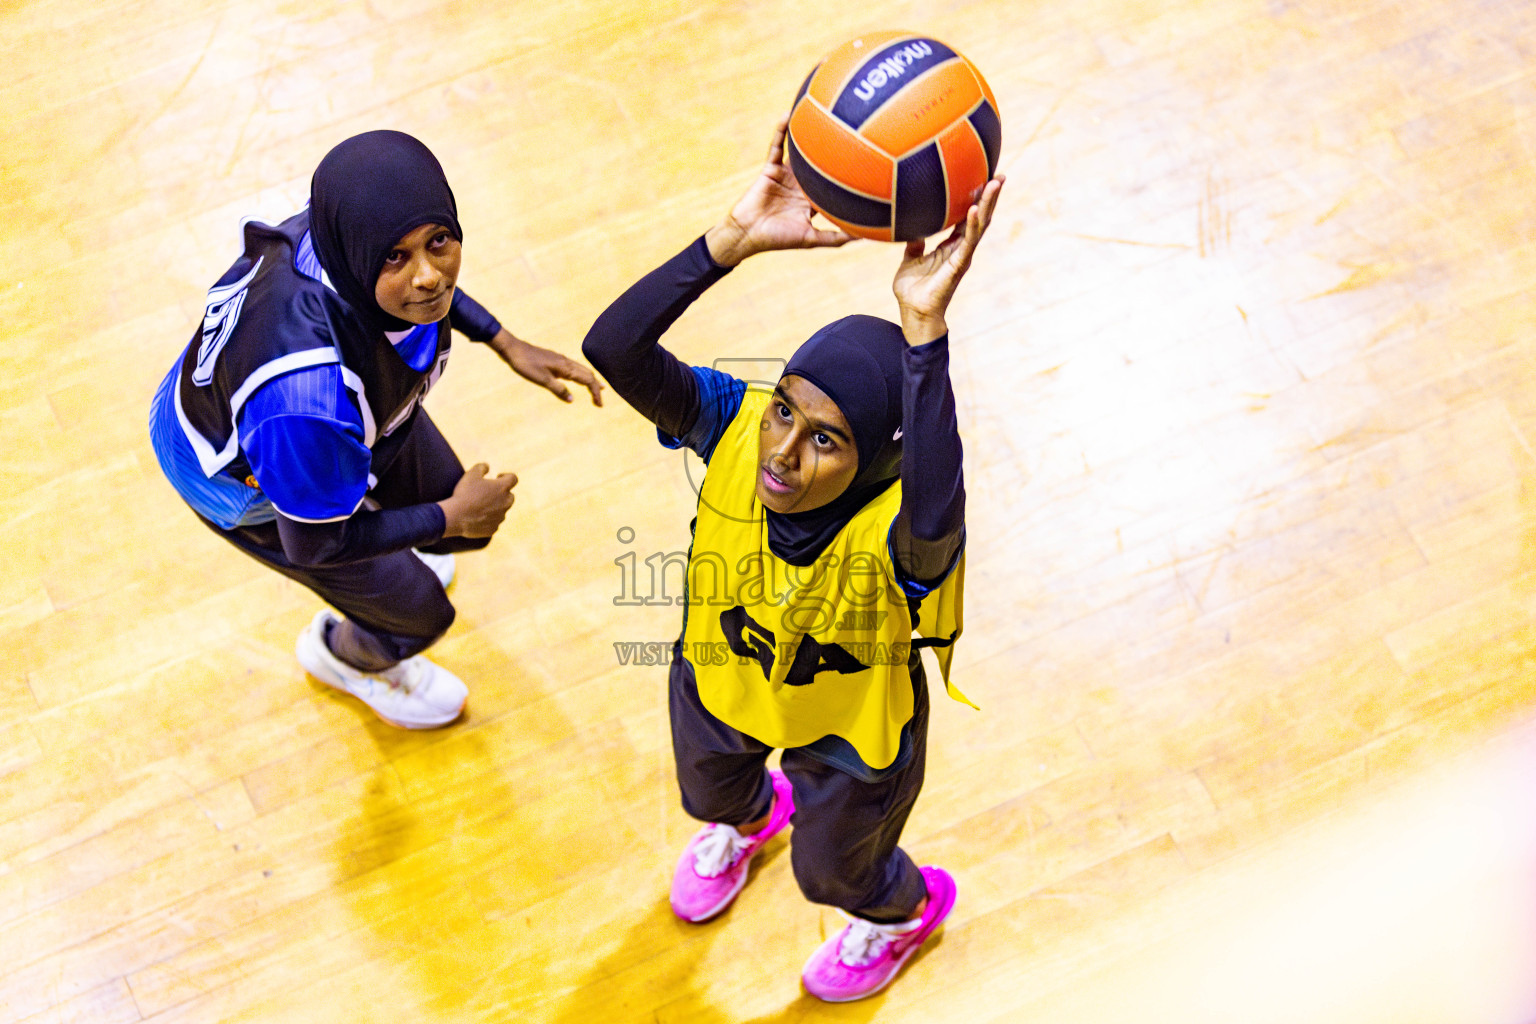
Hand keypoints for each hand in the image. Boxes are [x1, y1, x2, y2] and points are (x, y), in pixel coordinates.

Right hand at [439, 463, 516, 538]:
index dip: (506, 476)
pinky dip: (488, 519)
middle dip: (501, 493)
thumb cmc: (464, 493)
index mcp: (502, 488)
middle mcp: (506, 503)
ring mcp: (500, 517)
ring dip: (494, 507)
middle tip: (487, 492)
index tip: (497, 477)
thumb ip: (481, 467)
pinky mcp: (494, 528)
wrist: (456, 517)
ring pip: (502, 510)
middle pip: (510, 496)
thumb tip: (487, 467)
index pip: (513, 478)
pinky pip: (493, 522)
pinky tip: (476, 517)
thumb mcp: (471, 474)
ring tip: (479, 506)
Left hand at [491, 329, 603, 404]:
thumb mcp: (542, 380)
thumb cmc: (526, 364)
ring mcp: (560, 360)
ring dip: (590, 380)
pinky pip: (573, 368)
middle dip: (596, 387)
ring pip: (581, 370)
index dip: (595, 392)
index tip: (599, 405)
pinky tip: (576, 379)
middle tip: (599, 401)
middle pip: (588, 374)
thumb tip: (571, 400)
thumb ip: (558, 389)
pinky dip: (580, 376)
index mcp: (565, 367)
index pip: (588, 380)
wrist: (513, 349)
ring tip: (597, 388)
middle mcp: (566, 362)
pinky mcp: (554, 360)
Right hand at [704, 116, 853, 266]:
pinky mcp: (770, 168)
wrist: (749, 233)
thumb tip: (863, 238)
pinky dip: (780, 131)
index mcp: (809, 201)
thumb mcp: (811, 239)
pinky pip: (776, 146)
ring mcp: (785, 175)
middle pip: (817, 164)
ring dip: (806, 135)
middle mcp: (799, 186)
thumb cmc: (779, 239)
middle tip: (849, 130)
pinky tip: (787, 114)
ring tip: (820, 114)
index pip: (829, 186)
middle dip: (830, 150)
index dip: (844, 175)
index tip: (864, 163)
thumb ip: (836, 238)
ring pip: (798, 152)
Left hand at [892, 175, 1004, 344]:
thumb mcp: (909, 260)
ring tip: (995, 183)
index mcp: (950, 246)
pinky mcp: (959, 264)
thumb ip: (914, 243)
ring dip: (988, 203)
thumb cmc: (912, 290)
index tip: (982, 179)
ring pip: (980, 225)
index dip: (975, 200)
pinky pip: (968, 241)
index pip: (967, 218)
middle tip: (999, 175)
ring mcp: (962, 256)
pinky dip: (972, 224)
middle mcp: (960, 249)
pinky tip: (975, 208)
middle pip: (980, 217)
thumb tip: (911, 228)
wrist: (914, 313)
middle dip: (990, 196)